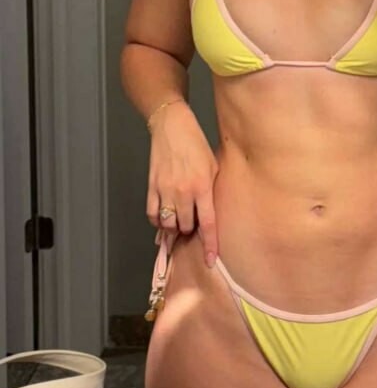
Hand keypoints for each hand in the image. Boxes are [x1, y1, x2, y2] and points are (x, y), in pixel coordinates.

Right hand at [146, 102, 219, 266]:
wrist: (172, 127)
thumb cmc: (197, 145)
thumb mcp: (214, 166)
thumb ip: (212, 191)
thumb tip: (209, 215)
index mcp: (203, 187)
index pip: (207, 224)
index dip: (209, 245)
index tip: (210, 261)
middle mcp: (184, 192)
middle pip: (185, 227)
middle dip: (190, 230)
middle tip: (192, 223)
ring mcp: (165, 190)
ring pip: (168, 224)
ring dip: (174, 227)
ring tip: (178, 220)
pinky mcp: (151, 186)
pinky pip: (153, 214)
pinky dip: (158, 220)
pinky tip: (164, 216)